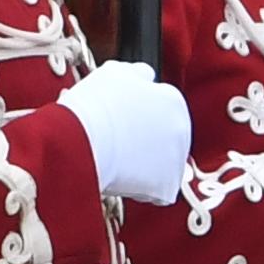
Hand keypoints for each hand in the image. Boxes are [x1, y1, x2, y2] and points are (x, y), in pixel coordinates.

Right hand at [54, 60, 192, 206]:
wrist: (80, 140)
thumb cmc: (92, 106)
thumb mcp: (116, 73)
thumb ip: (138, 74)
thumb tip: (146, 77)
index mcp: (172, 98)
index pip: (161, 109)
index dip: (138, 117)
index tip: (120, 123)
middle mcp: (182, 125)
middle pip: (164, 138)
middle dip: (146, 142)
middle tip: (117, 143)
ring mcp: (177, 157)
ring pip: (162, 164)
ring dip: (145, 165)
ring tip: (117, 161)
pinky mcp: (167, 184)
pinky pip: (158, 190)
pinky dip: (143, 189)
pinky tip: (123, 179)